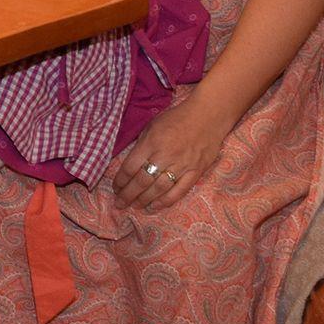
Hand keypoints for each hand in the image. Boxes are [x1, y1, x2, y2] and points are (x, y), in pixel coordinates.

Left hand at [112, 97, 229, 211]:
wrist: (207, 116)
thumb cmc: (176, 118)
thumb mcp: (152, 125)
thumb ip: (142, 144)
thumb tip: (130, 163)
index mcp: (151, 143)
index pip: (130, 167)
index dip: (120, 180)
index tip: (115, 187)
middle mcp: (164, 156)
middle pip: (142, 181)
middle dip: (128, 194)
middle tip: (119, 204)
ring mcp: (181, 166)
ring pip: (158, 189)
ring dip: (144, 200)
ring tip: (134, 206)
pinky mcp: (196, 172)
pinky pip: (179, 191)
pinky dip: (165, 201)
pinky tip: (154, 207)